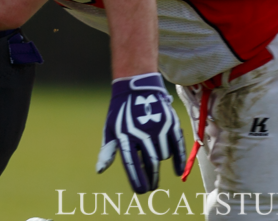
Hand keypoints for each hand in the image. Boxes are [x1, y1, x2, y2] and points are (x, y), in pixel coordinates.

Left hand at [96, 73, 185, 193]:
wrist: (137, 85)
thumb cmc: (121, 111)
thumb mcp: (111, 128)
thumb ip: (108, 151)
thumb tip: (99, 170)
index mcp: (125, 135)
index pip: (132, 164)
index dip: (137, 179)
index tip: (141, 191)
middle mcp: (142, 133)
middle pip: (151, 164)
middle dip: (151, 178)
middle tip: (151, 187)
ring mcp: (158, 127)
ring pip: (163, 155)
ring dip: (158, 160)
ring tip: (152, 157)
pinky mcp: (170, 123)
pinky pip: (177, 147)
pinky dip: (178, 161)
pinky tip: (176, 171)